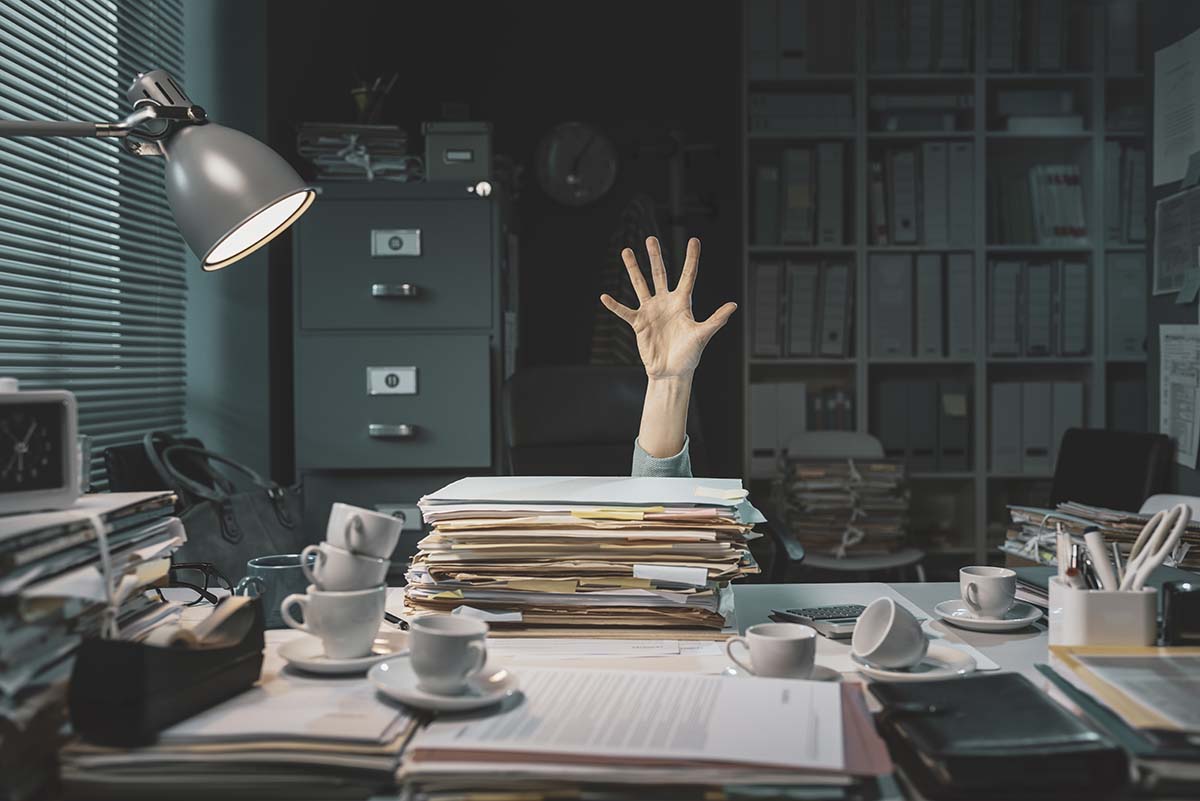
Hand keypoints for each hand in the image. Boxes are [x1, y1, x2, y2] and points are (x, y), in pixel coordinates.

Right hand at [600, 237, 736, 378]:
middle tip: (651, 239)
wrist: (672, 372)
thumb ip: (716, 320)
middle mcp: (666, 302)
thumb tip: (733, 305)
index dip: (691, 258)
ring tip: (626, 251)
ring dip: (633, 269)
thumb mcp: (702, 335)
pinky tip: (604, 296)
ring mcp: (651, 311)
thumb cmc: (690, 355)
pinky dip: (614, 305)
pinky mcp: (639, 323)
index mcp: (683, 303)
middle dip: (655, 257)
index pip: (688, 276)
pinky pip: (624, 311)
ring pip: (640, 285)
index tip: (694, 240)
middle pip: (659, 274)